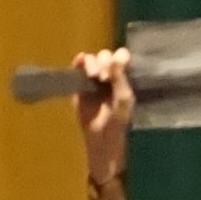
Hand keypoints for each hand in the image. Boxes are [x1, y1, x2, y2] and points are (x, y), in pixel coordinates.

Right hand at [73, 49, 134, 182]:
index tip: (115, 68)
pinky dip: (78, 62)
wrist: (101, 143)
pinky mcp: (78, 87)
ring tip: (93, 75)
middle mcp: (108, 77)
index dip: (118, 58)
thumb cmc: (116, 124)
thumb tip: (114, 59)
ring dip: (92, 63)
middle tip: (103, 77)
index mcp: (122, 79)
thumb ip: (120, 80)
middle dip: (104, 62)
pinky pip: (77, 69)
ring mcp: (92, 81)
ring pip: (91, 60)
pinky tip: (79, 61)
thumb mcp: (123, 101)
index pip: (121, 57)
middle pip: (105, 56)